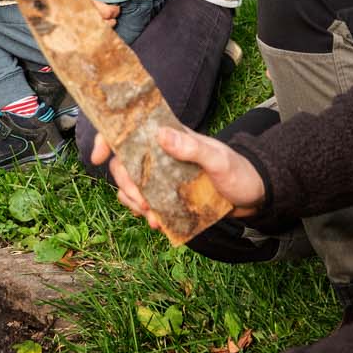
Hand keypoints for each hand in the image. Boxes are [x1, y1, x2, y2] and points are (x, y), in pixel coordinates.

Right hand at [68, 0, 119, 24]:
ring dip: (104, 26)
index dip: (113, 11)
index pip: (103, 12)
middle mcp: (75, 11)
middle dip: (111, 18)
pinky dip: (93, 28)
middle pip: (99, 21)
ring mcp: (70, 18)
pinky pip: (81, 29)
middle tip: (114, 12)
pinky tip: (96, 25)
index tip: (116, 6)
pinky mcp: (64, 20)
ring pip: (91, 28)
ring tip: (109, 21)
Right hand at [100, 125, 265, 227]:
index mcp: (170, 137)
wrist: (255, 197)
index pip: (131, 130)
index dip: (108, 138)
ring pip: (130, 184)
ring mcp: (162, 175)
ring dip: (133, 201)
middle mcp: (161, 154)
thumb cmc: (240, 172)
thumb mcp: (218, 159)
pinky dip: (144, 213)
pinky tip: (157, 222)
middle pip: (124, 163)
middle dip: (126, 183)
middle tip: (141, 202)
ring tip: (150, 216)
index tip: (98, 156)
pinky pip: (143, 202)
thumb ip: (192, 147)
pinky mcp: (167, 194)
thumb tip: (162, 135)